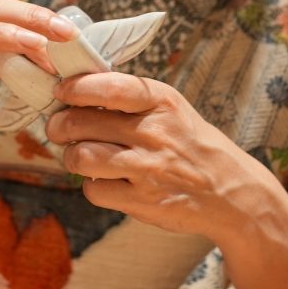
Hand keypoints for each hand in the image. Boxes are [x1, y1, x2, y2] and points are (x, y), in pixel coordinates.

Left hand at [46, 72, 277, 246]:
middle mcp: (154, 132)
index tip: (61, 90)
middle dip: (59, 125)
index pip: (108, 87)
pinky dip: (92, 186)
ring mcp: (148, 169)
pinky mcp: (143, 201)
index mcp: (161, 101)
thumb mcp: (171, 108)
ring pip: (81, 157)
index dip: (76, 87)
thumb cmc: (190, 143)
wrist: (230, 191)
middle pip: (81, 123)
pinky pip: (95, 191)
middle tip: (57, 127)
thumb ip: (130, 98)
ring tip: (77, 154)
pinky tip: (103, 180)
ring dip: (71, 156)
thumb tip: (76, 89)